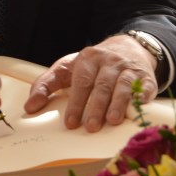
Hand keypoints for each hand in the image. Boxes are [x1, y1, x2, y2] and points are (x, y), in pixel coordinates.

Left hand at [23, 35, 158, 130]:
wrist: (128, 48)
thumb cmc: (92, 65)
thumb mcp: (66, 68)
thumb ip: (46, 85)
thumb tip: (29, 107)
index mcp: (87, 58)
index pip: (81, 81)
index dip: (76, 102)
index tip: (70, 123)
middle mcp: (109, 62)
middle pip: (101, 85)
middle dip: (96, 107)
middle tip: (90, 127)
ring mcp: (129, 69)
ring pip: (123, 87)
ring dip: (118, 104)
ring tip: (112, 122)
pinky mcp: (146, 78)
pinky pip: (144, 88)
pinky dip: (141, 99)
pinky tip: (138, 110)